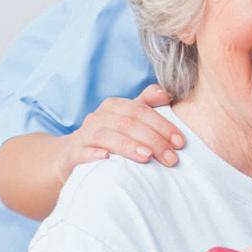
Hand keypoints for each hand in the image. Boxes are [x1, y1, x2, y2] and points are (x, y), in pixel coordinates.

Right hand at [61, 84, 180, 176]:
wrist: (71, 156)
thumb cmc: (110, 136)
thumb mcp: (128, 119)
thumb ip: (147, 104)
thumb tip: (166, 93)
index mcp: (115, 107)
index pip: (141, 111)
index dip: (162, 125)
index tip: (180, 142)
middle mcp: (99, 117)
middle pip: (128, 123)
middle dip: (153, 140)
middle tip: (171, 158)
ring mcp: (84, 135)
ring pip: (106, 136)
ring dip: (128, 145)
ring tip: (147, 156)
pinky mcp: (72, 154)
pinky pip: (80, 152)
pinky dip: (92, 154)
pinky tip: (106, 158)